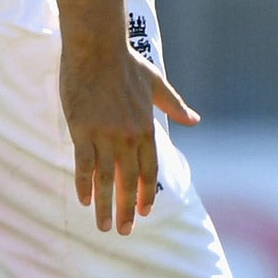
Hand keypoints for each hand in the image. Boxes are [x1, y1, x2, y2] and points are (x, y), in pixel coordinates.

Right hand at [62, 42, 197, 234]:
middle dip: (128, 209)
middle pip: (128, 180)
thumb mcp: (156, 84)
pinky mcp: (82, 130)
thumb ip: (174, 105)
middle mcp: (127, 135)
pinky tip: (85, 201)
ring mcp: (104, 134)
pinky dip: (84, 184)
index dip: (147, 192)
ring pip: (105, 179)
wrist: (97, 46)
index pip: (149, 168)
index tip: (145, 213)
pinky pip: (83, 164)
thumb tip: (195, 120)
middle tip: (125, 231)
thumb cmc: (126, 63)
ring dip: (106, 205)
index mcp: (146, 126)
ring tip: (104, 226)